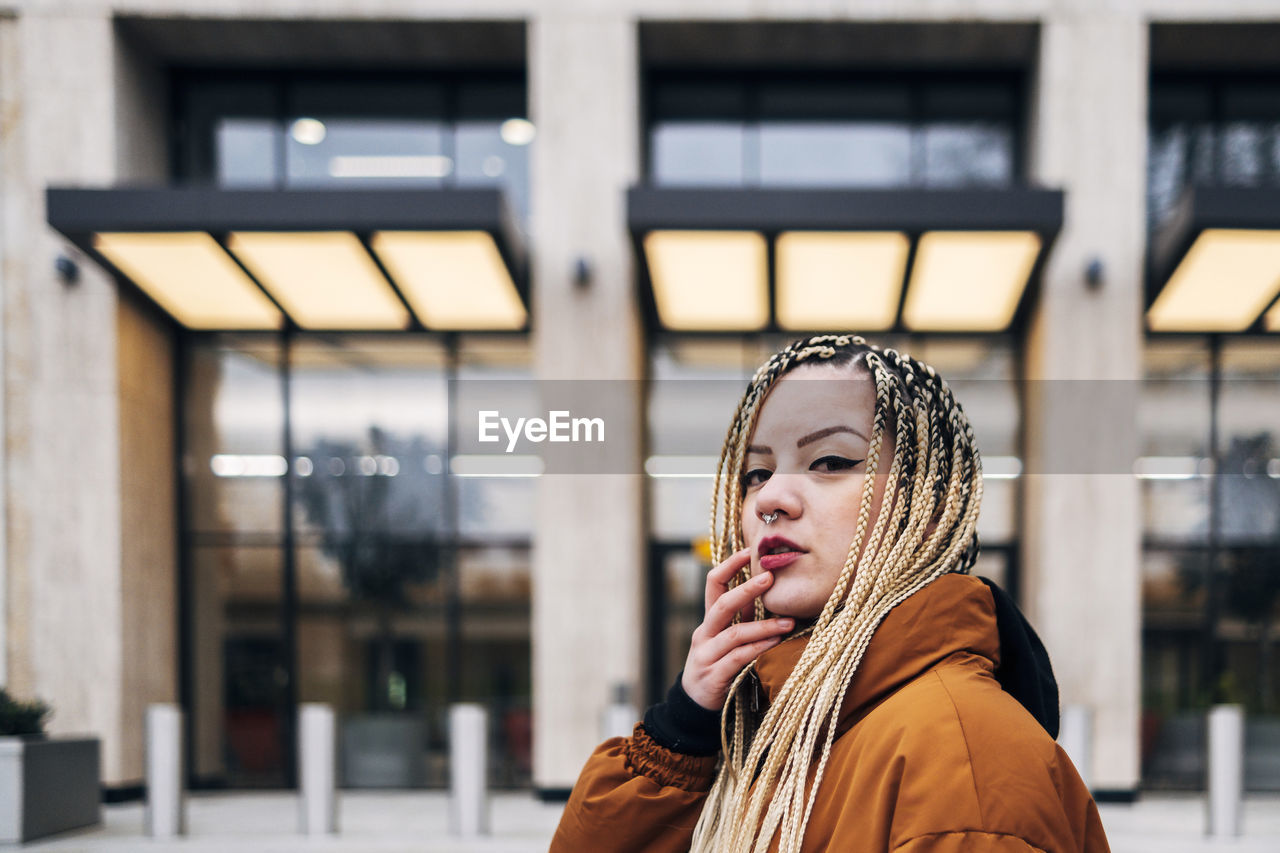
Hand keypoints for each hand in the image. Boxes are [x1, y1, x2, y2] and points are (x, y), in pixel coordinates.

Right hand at [680, 548, 793, 710]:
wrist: (695, 705)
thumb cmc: (719, 666)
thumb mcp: (729, 639)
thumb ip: (744, 618)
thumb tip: (767, 593)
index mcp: (708, 620)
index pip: (713, 584)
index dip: (729, 566)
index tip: (749, 551)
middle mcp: (704, 634)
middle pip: (722, 604)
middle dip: (746, 589)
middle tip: (770, 577)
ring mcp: (706, 655)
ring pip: (734, 634)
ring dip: (763, 626)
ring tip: (789, 622)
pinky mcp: (714, 677)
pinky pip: (738, 659)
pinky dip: (758, 650)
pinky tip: (775, 645)